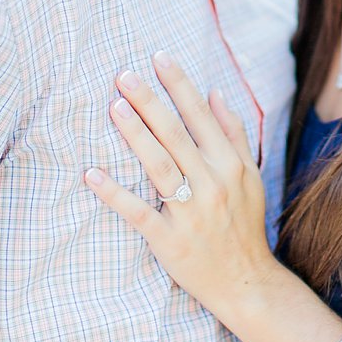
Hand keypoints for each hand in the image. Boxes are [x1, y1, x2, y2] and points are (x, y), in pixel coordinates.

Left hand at [83, 52, 279, 319]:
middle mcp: (212, 185)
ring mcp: (190, 213)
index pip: (200, 117)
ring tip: (113, 107)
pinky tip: (91, 174)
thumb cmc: (244, 225)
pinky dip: (114, 193)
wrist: (248, 284)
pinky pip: (138, 212)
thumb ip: (233, 134)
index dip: (179, 85)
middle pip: (176, 136)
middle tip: (124, 75)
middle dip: (149, 102)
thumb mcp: (250, 177)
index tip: (158, 57)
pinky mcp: (169, 240)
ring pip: (159, 167)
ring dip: (135, 136)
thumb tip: (214, 92)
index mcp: (231, 166)